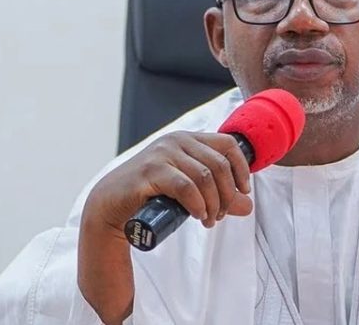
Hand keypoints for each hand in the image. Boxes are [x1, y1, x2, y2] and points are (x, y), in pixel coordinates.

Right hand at [78, 131, 252, 323]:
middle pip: (219, 164)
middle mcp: (176, 141)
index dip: (242, 168)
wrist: (110, 206)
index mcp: (188, 139)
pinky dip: (197, 204)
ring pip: (204, 176)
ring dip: (213, 203)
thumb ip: (219, 196)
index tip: (243, 192)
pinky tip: (199, 215)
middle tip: (220, 215)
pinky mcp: (149, 172)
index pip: (228, 144)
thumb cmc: (152, 196)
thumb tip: (248, 206)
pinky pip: (185, 186)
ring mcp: (161, 154)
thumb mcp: (190, 193)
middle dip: (227, 193)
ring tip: (209, 220)